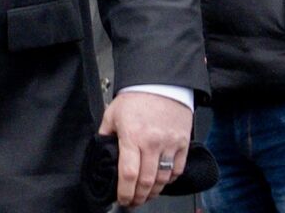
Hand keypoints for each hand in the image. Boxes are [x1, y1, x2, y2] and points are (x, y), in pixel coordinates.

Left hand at [98, 91, 191, 206]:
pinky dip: (169, 180)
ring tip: (146, 195)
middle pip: (147, 181)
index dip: (125, 192)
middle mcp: (152, 142)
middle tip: (133, 202)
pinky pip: (177, 169)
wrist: (161, 83)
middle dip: (139, 197)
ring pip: (163, 179)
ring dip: (154, 192)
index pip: (128, 174)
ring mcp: (169, 144)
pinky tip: (161, 181)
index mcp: (132, 136)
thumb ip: (106, 134)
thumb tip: (102, 151)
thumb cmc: (136, 97)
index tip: (122, 199)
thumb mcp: (112, 114)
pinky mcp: (182, 143)